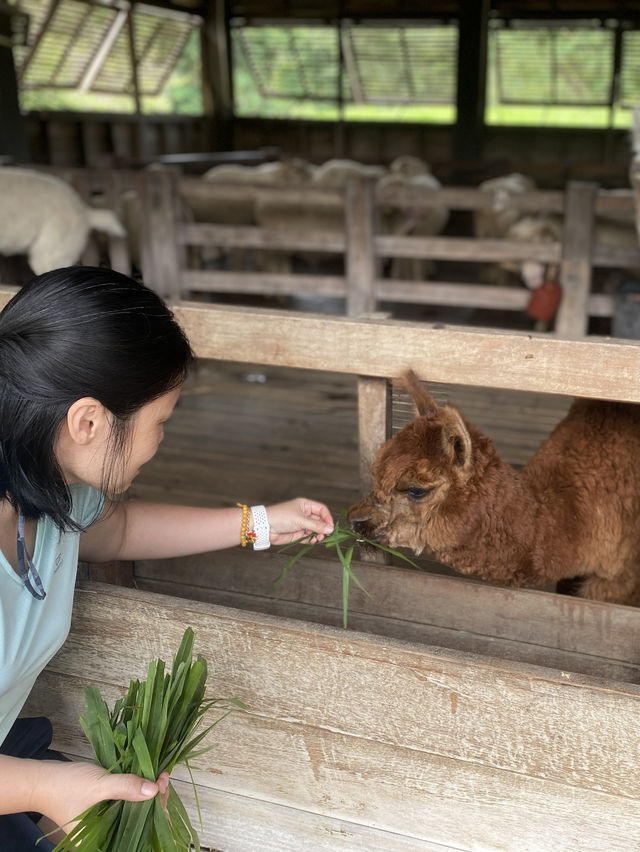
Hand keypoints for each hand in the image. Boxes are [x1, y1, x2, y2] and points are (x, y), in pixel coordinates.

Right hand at [31, 759, 169, 834]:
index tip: (162, 784)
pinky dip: (137, 791)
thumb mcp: (99, 785)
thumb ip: (126, 787)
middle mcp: (105, 838)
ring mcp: (105, 824)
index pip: (139, 832)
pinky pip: (126, 804)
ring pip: (135, 812)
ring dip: (148, 794)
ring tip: (158, 775)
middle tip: (162, 776)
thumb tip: (154, 789)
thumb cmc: (65, 786)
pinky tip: (146, 778)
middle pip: (140, 822)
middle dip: (155, 801)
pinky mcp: (104, 811)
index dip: (156, 809)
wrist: (40, 779)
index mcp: (101, 843)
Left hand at [265, 498, 333, 545]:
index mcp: (305, 505)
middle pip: (320, 521)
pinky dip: (312, 540)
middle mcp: (304, 514)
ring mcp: (301, 524)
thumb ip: (315, 525)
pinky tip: (313, 541)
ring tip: (318, 538)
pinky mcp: (297, 534)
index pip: (322, 510)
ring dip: (318, 534)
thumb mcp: (300, 520)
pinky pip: (308, 537)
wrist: (265, 526)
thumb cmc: (281, 517)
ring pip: (315, 530)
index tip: (331, 526)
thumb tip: (330, 529)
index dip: (327, 518)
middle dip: (324, 528)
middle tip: (326, 534)